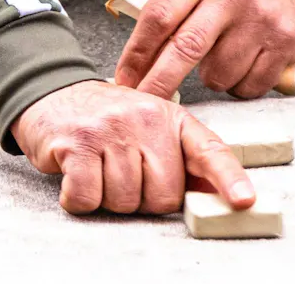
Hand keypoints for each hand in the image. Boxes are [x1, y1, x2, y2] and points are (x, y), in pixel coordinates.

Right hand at [10, 80, 254, 215]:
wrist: (50, 93)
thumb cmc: (105, 121)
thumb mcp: (148, 129)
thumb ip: (179, 160)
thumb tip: (216, 195)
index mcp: (169, 117)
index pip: (207, 149)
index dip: (228, 178)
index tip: (244, 201)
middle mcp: (144, 118)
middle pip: (162, 195)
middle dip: (141, 198)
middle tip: (121, 173)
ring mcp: (110, 129)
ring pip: (124, 202)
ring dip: (107, 198)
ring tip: (98, 169)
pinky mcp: (78, 143)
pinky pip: (88, 199)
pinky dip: (78, 199)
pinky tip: (76, 176)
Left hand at [114, 0, 294, 98]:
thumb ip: (171, 11)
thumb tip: (139, 64)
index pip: (160, 16)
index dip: (137, 53)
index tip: (125, 78)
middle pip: (186, 48)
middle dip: (160, 83)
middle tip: (147, 101)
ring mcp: (262, 20)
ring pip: (220, 75)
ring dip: (211, 78)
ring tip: (219, 57)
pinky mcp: (287, 42)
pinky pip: (251, 85)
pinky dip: (240, 85)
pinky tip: (243, 63)